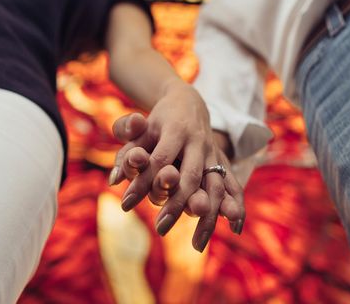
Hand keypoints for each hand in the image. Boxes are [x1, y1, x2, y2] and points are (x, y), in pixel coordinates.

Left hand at [110, 106, 244, 251]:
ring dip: (207, 216)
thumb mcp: (140, 129)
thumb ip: (126, 152)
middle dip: (176, 204)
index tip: (125, 205)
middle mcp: (199, 143)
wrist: (189, 103)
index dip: (143, 181)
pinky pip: (232, 185)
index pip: (160, 160)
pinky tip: (235, 227)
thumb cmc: (157, 122)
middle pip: (190, 177)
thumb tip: (113, 180)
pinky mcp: (222, 162)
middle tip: (160, 229)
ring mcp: (214, 153)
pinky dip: (236, 205)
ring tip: (196, 245)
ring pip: (215, 186)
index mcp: (176, 130)